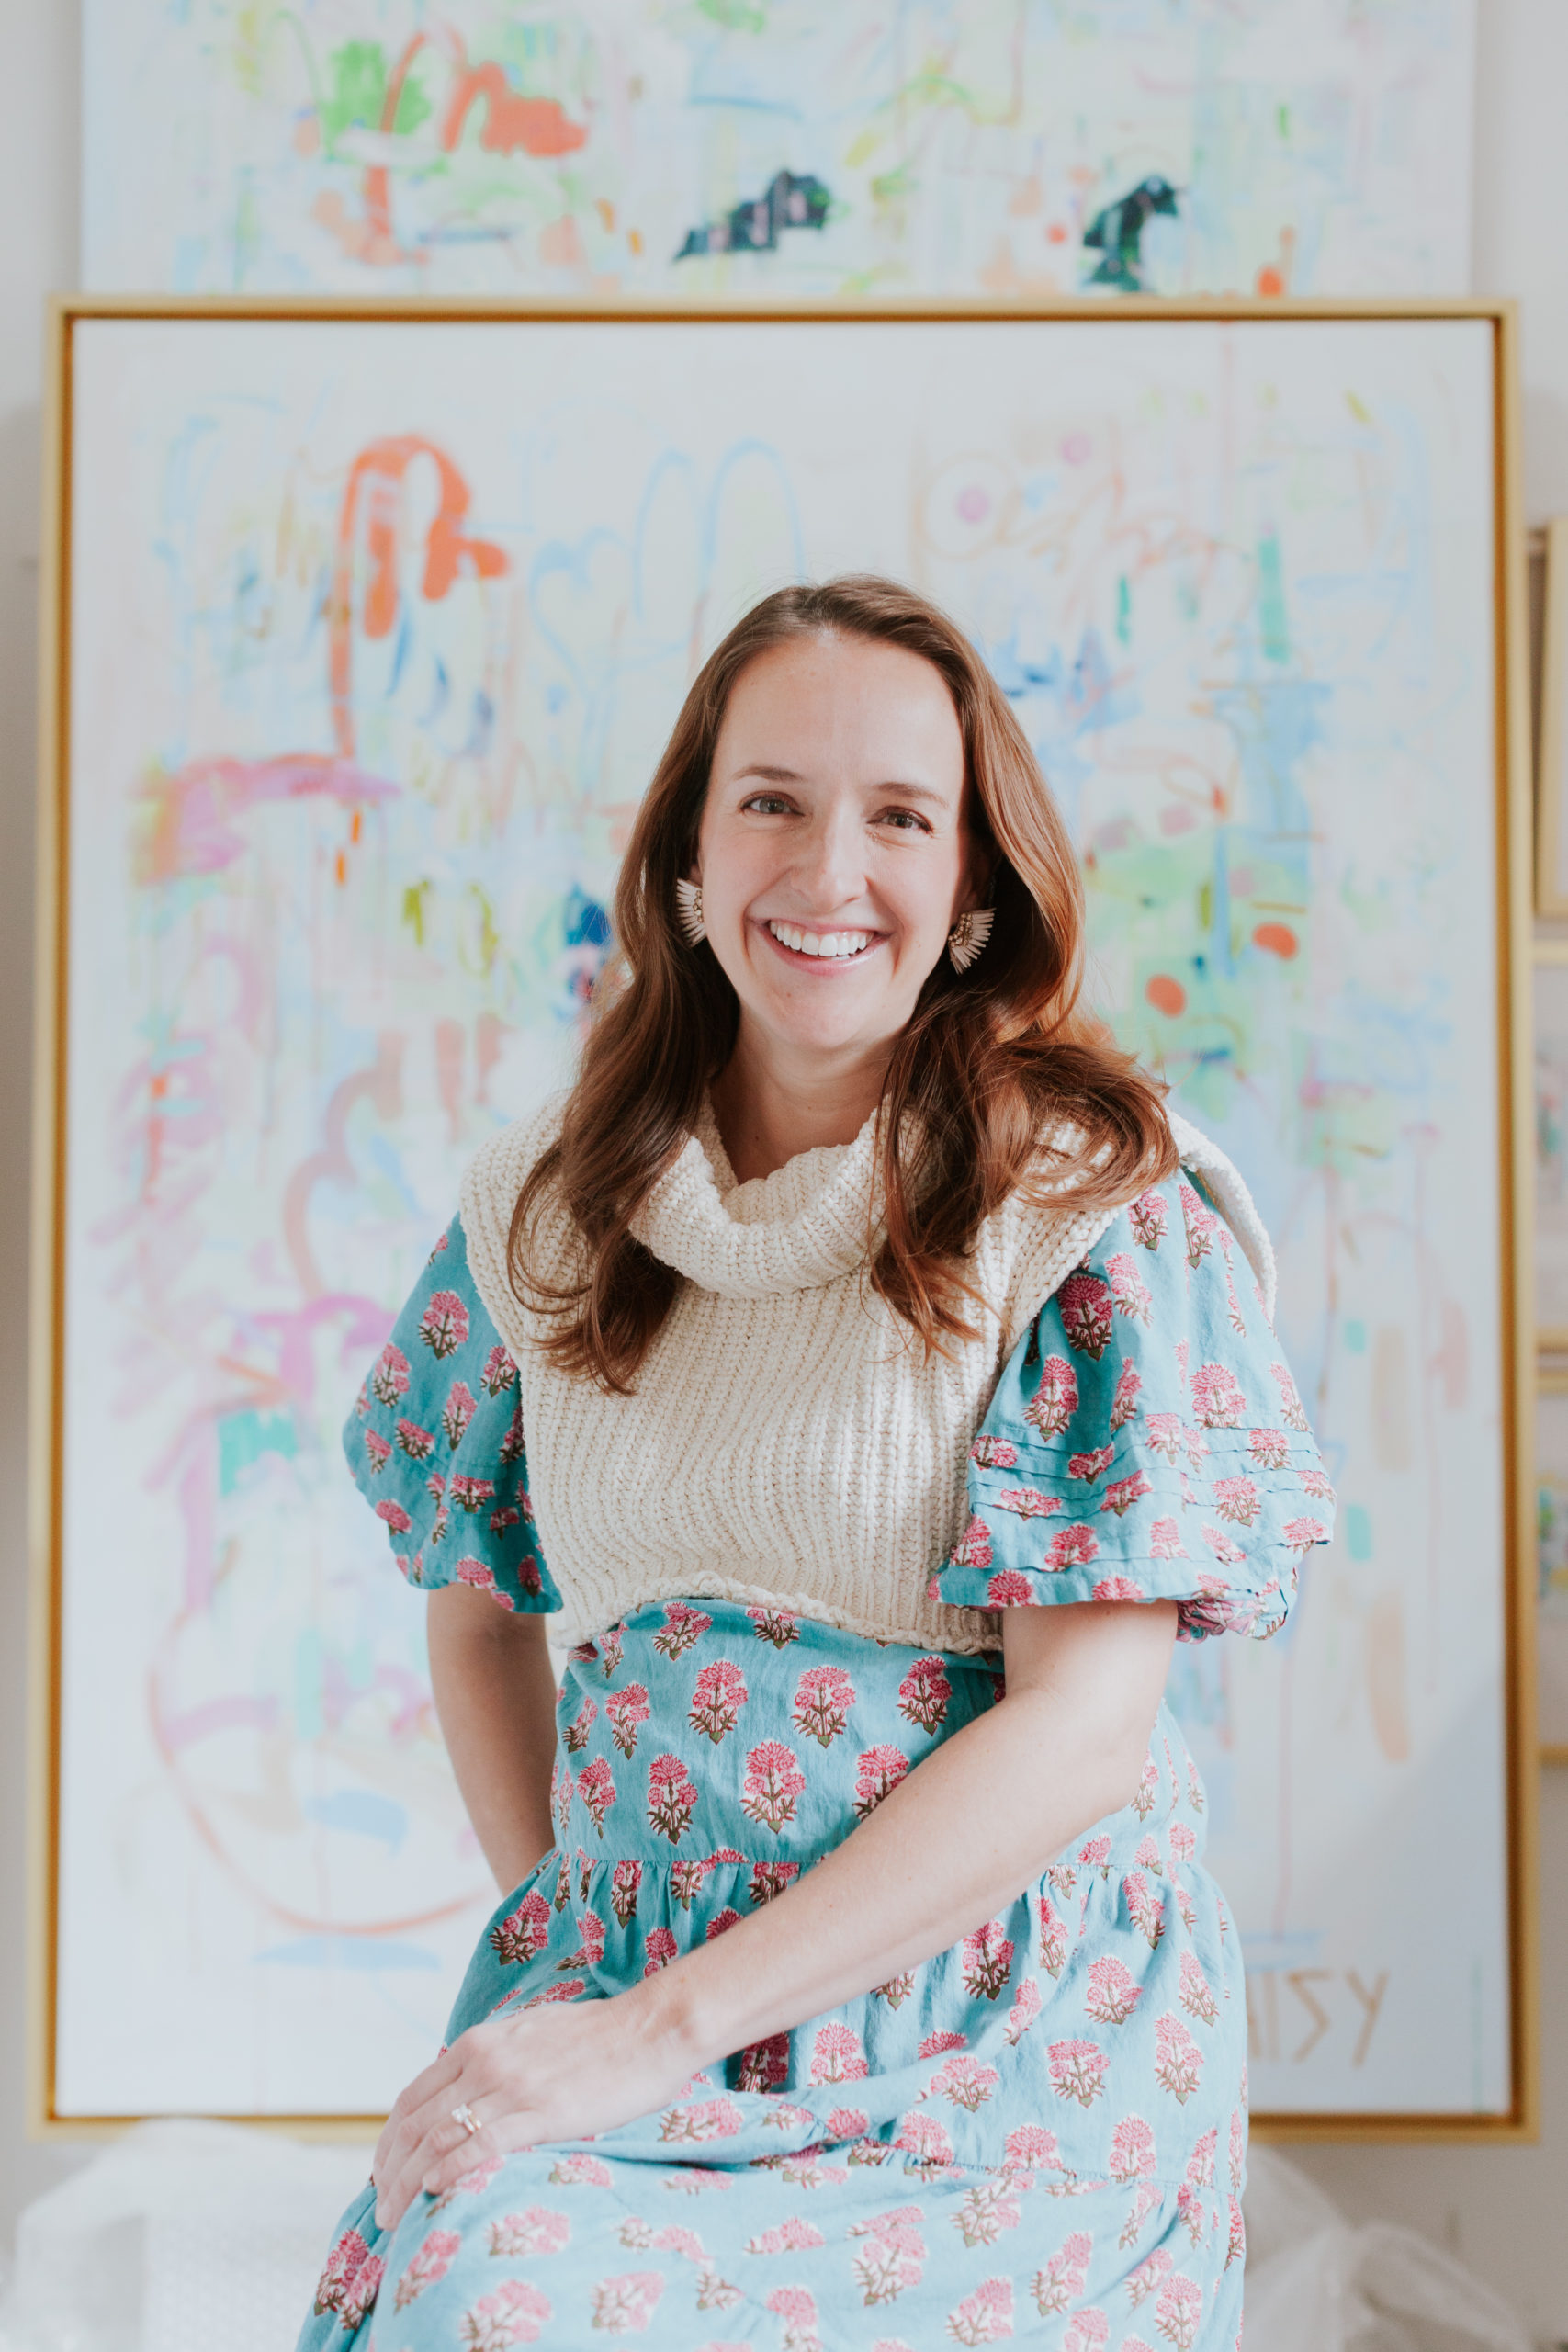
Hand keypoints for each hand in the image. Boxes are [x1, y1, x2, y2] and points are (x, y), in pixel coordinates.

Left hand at [371, 1984, 700, 2231]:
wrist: (649, 2029)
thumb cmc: (596, 2035)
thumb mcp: (528, 2034)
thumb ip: (493, 2060)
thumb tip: (468, 2094)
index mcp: (480, 2042)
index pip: (412, 2097)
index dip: (387, 2141)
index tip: (382, 2173)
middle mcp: (486, 2061)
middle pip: (414, 2124)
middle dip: (388, 2173)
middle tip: (381, 2209)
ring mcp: (512, 2086)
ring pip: (437, 2139)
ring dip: (407, 2184)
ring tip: (396, 2216)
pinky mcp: (541, 2112)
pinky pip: (480, 2147)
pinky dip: (448, 2173)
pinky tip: (434, 2194)